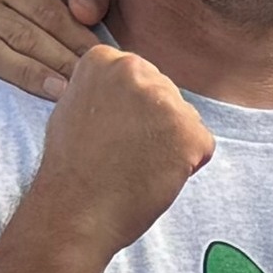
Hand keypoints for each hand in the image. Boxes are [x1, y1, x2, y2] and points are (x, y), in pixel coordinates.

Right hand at [0, 0, 111, 99]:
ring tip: (56, 90)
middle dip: (58, 60)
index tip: (96, 58)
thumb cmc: (55, 27)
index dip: (75, 36)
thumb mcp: (76, 5)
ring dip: (26, 73)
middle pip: (22, 33)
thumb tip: (84, 10)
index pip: (46, 10)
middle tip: (83, 82)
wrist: (29, 50)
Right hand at [29, 45, 214, 260]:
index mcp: (105, 60)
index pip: (141, 77)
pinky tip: (154, 176)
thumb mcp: (76, 106)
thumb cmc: (72, 169)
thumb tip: (134, 86)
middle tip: (123, 153)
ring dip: (170, 144)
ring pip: (185, 119)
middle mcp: (136, 70)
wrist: (73, 212)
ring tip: (136, 166)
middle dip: (153, 124)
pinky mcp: (189, 132)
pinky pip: (201, 145)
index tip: (110, 132)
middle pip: (166, 95)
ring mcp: (165, 101)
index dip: (130, 111)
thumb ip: (108, 88)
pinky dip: (186, 165)